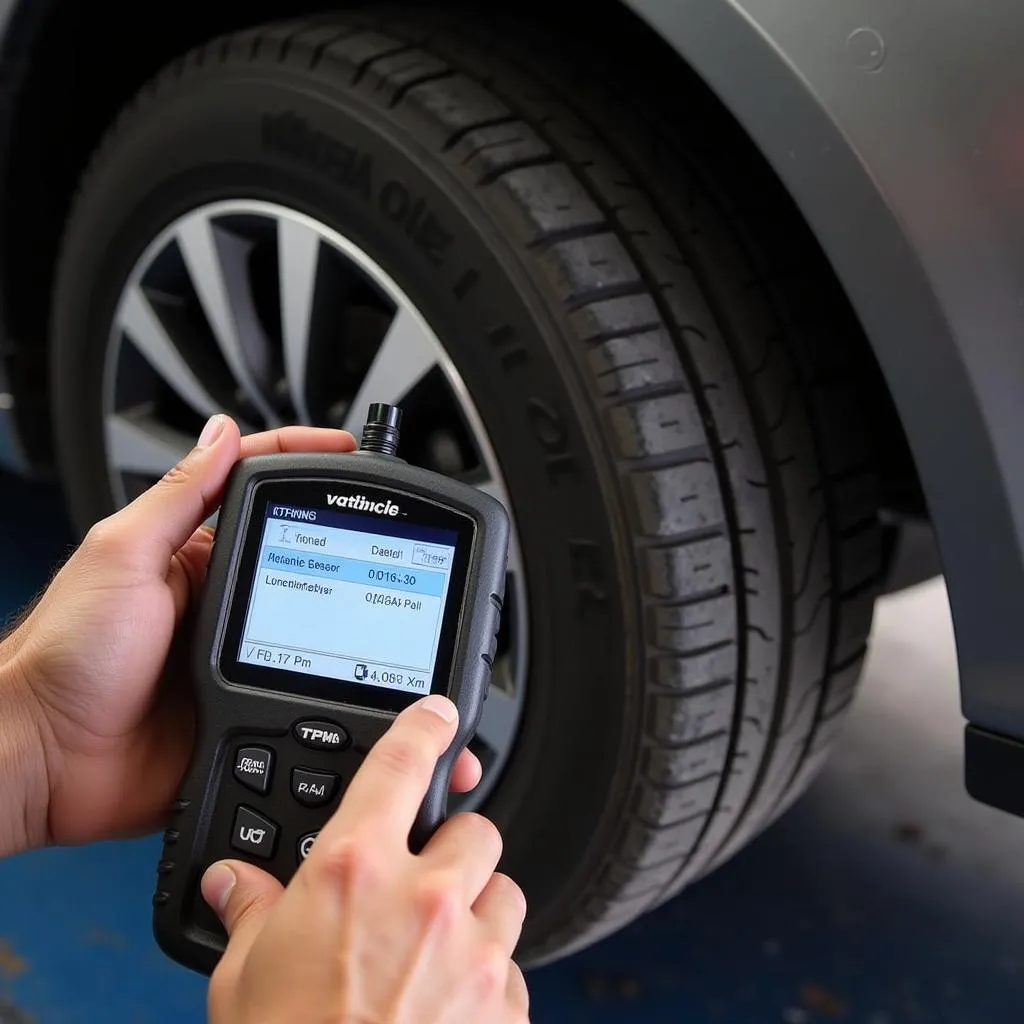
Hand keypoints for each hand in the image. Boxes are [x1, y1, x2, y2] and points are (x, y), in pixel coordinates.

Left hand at [0, 415, 481, 853]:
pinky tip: (355, 670)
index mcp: (191, 554)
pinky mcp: (244, 702)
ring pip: (310, 619)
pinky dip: (331, 678)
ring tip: (385, 594)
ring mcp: (236, 652)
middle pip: (296, 552)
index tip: (348, 453)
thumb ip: (175, 498)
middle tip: (390, 522)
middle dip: (343, 533)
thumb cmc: (64, 654)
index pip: (257, 493)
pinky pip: (301, 683)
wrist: (47, 759)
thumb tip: (221, 434)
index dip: (304, 466)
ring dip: (344, 608)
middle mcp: (219, 599)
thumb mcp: (120, 556)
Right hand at [201, 695, 528, 1023]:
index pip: (403, 762)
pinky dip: (490, 976)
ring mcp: (472, 954)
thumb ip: (248, 914)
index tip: (439, 715)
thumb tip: (232, 884)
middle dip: (453, 849)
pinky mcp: (504, 1007)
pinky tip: (452, 1005)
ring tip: (438, 949)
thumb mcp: (242, 980)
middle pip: (475, 830)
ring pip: (504, 893)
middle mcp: (423, 899)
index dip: (426, 725)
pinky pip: (514, 967)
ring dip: (477, 911)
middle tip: (421, 884)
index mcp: (353, 872)